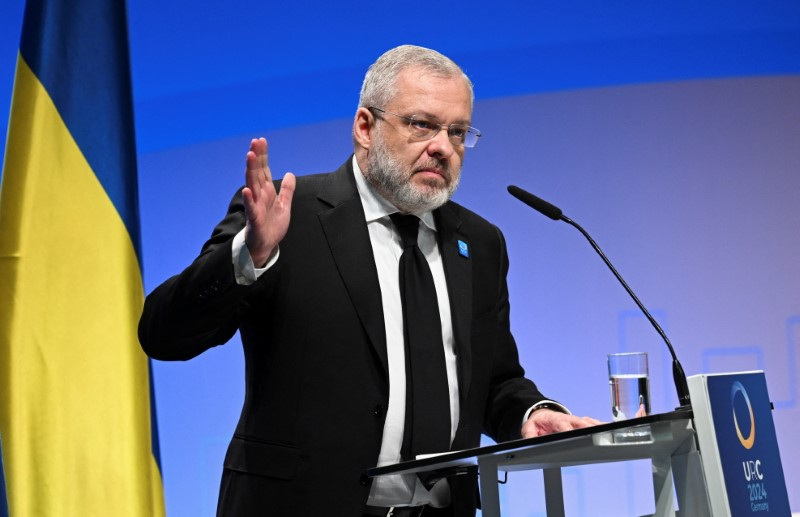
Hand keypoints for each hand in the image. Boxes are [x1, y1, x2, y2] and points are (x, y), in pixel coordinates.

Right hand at [242, 137, 295, 266]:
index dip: (263, 155)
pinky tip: (247, 189)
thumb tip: (289, 174)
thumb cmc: (272, 225)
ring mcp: (255, 205)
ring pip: (252, 184)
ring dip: (250, 170)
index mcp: (266, 191)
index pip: (264, 169)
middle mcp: (259, 195)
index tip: (261, 140)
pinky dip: (248, 198)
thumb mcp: (284, 205)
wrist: (266, 245)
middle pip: (256, 172)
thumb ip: (287, 190)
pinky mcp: (254, 218)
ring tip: (250, 156)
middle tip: (255, 142)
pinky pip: (250, 207)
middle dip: (256, 157)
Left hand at [521, 409, 603, 438]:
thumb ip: (529, 435)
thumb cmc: (538, 423)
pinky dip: (602, 427)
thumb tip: (530, 442)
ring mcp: (576, 421)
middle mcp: (569, 419)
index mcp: (556, 420)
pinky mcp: (582, 423)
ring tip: (609, 432)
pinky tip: (610, 431)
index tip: (573, 434)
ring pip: (590, 423)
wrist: (542, 416)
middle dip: (589, 428)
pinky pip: (594, 424)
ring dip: (599, 427)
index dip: (569, 430)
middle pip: (581, 423)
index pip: (564, 425)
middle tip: (597, 435)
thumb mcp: (529, 428)